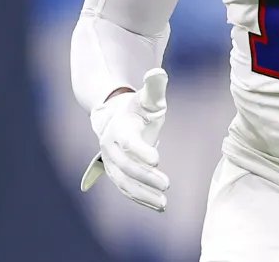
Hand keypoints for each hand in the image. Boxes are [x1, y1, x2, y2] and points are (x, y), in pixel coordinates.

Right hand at [80, 68, 170, 211]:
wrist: (117, 118)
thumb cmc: (139, 107)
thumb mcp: (149, 97)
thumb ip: (154, 86)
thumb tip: (157, 72)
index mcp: (120, 128)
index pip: (129, 142)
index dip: (141, 151)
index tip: (158, 159)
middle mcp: (111, 148)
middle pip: (126, 166)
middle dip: (146, 177)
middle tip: (167, 184)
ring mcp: (112, 163)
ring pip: (125, 183)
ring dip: (143, 194)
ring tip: (163, 203)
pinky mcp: (117, 175)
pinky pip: (127, 190)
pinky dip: (141, 199)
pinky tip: (158, 207)